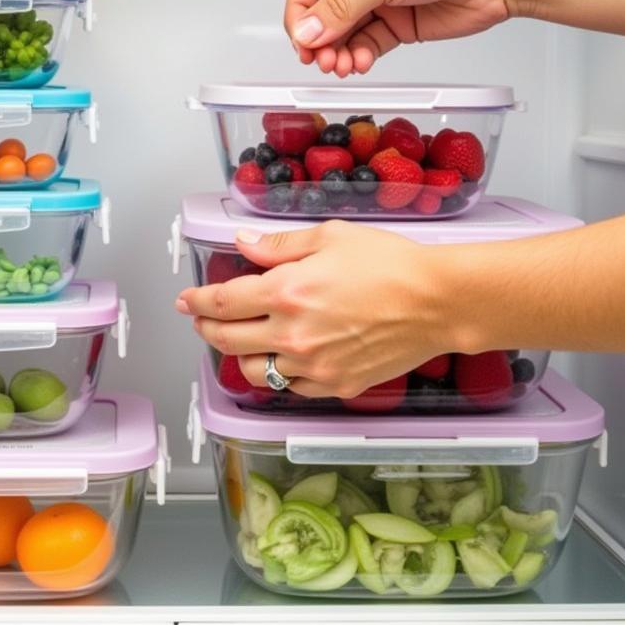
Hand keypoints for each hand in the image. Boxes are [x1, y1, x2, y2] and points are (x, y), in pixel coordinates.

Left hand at [175, 221, 451, 397]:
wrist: (438, 302)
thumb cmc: (390, 263)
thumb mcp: (330, 237)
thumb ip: (279, 245)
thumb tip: (243, 244)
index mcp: (286, 291)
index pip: (222, 302)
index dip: (197, 302)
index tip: (186, 301)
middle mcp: (292, 333)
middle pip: (227, 340)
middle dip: (206, 328)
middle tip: (202, 320)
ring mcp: (312, 366)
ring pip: (254, 371)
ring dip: (240, 355)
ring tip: (243, 340)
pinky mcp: (334, 386)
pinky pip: (290, 387)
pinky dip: (280, 373)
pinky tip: (284, 357)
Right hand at [284, 0, 511, 76]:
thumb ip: (340, 7)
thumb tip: (307, 31)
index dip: (299, 10)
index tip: (301, 36)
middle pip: (323, 9)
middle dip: (319, 36)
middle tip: (318, 57)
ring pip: (343, 31)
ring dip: (337, 51)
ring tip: (341, 64)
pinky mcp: (398, 22)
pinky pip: (366, 44)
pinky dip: (359, 56)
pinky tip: (360, 62)